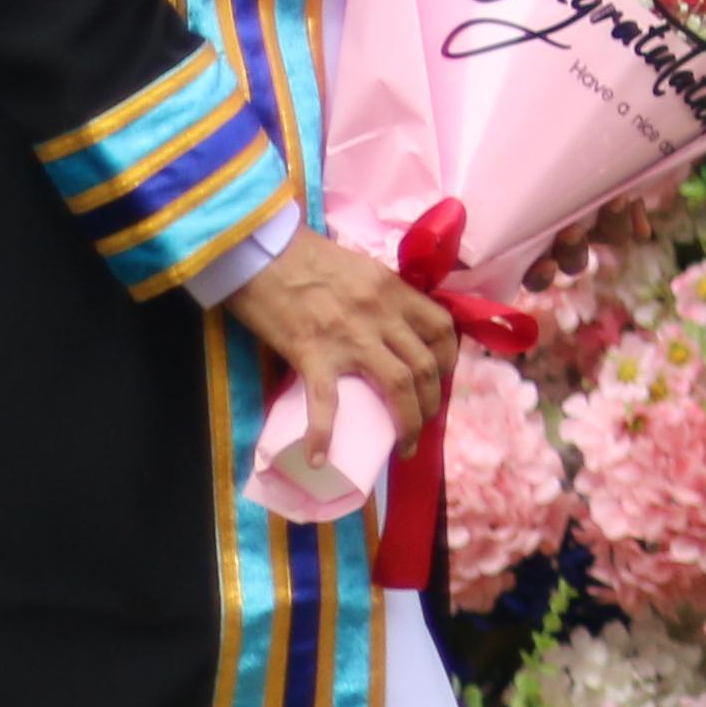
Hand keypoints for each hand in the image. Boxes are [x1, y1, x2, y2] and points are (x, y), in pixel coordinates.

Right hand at [220, 233, 461, 438]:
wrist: (257, 250)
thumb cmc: (303, 255)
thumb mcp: (359, 267)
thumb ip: (379, 294)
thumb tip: (389, 324)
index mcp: (393, 290)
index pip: (441, 328)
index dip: (448, 358)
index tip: (440, 377)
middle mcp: (381, 314)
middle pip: (424, 366)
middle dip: (430, 402)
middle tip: (422, 423)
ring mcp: (349, 336)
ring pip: (397, 385)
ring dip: (407, 422)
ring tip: (402, 445)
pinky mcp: (310, 353)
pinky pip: (325, 401)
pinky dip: (324, 433)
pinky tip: (320, 456)